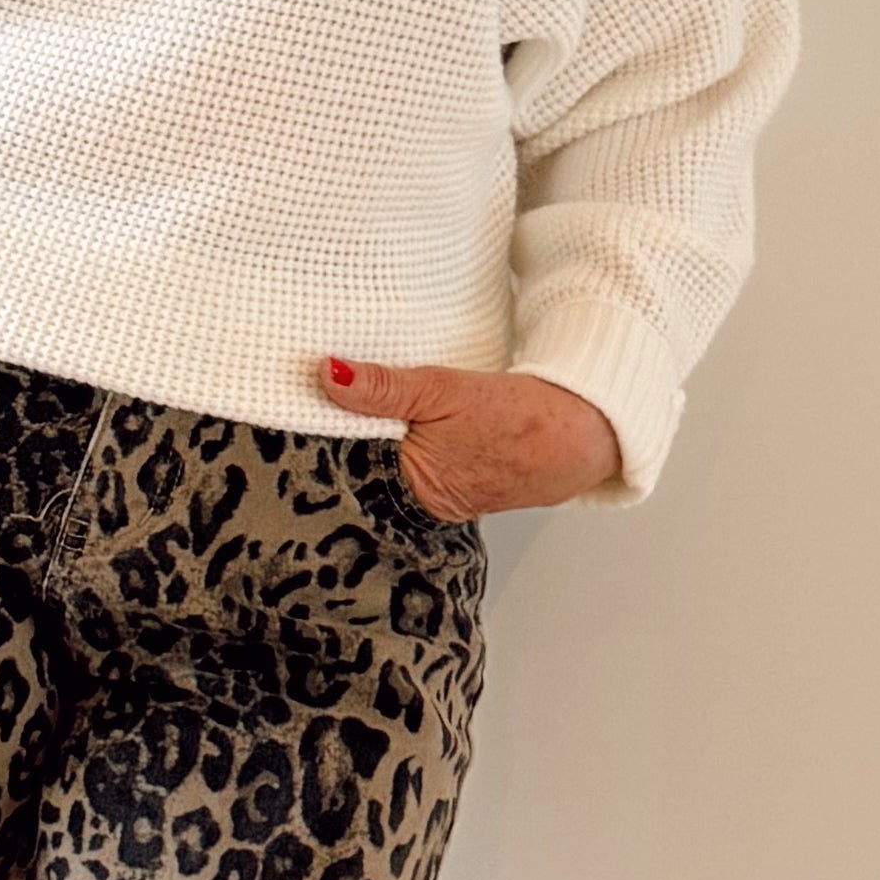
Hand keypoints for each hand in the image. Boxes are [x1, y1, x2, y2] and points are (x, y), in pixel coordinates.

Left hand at [316, 359, 620, 518]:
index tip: (296, 408)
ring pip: (392, 466)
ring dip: (378, 438)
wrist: (582, 432)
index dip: (321, 436)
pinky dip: (409, 444)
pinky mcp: (459, 486)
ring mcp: (441, 499)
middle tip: (314, 398)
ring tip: (352, 404)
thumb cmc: (520, 418)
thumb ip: (383, 387)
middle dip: (345, 437)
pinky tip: (402, 422)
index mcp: (409, 488)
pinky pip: (419, 465)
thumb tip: (329, 374)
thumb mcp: (442, 391)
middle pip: (364, 470)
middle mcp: (420, 505)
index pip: (344, 468)